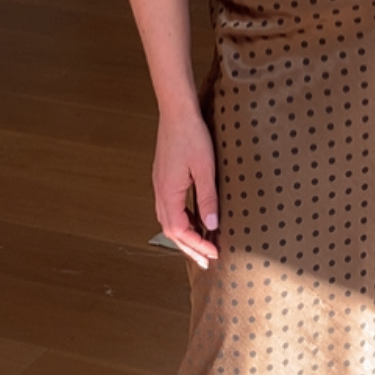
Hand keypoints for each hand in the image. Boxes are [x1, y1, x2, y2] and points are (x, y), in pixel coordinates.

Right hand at [152, 106, 218, 266]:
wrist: (177, 112)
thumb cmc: (191, 135)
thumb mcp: (205, 168)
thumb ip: (207, 198)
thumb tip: (212, 226)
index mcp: (168, 192)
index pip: (180, 230)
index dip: (197, 245)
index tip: (213, 254)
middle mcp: (160, 192)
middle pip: (171, 231)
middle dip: (189, 248)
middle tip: (206, 263)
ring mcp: (160, 185)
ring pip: (168, 220)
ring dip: (184, 237)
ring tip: (201, 248)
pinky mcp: (164, 178)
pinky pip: (170, 208)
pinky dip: (182, 221)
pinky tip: (194, 222)